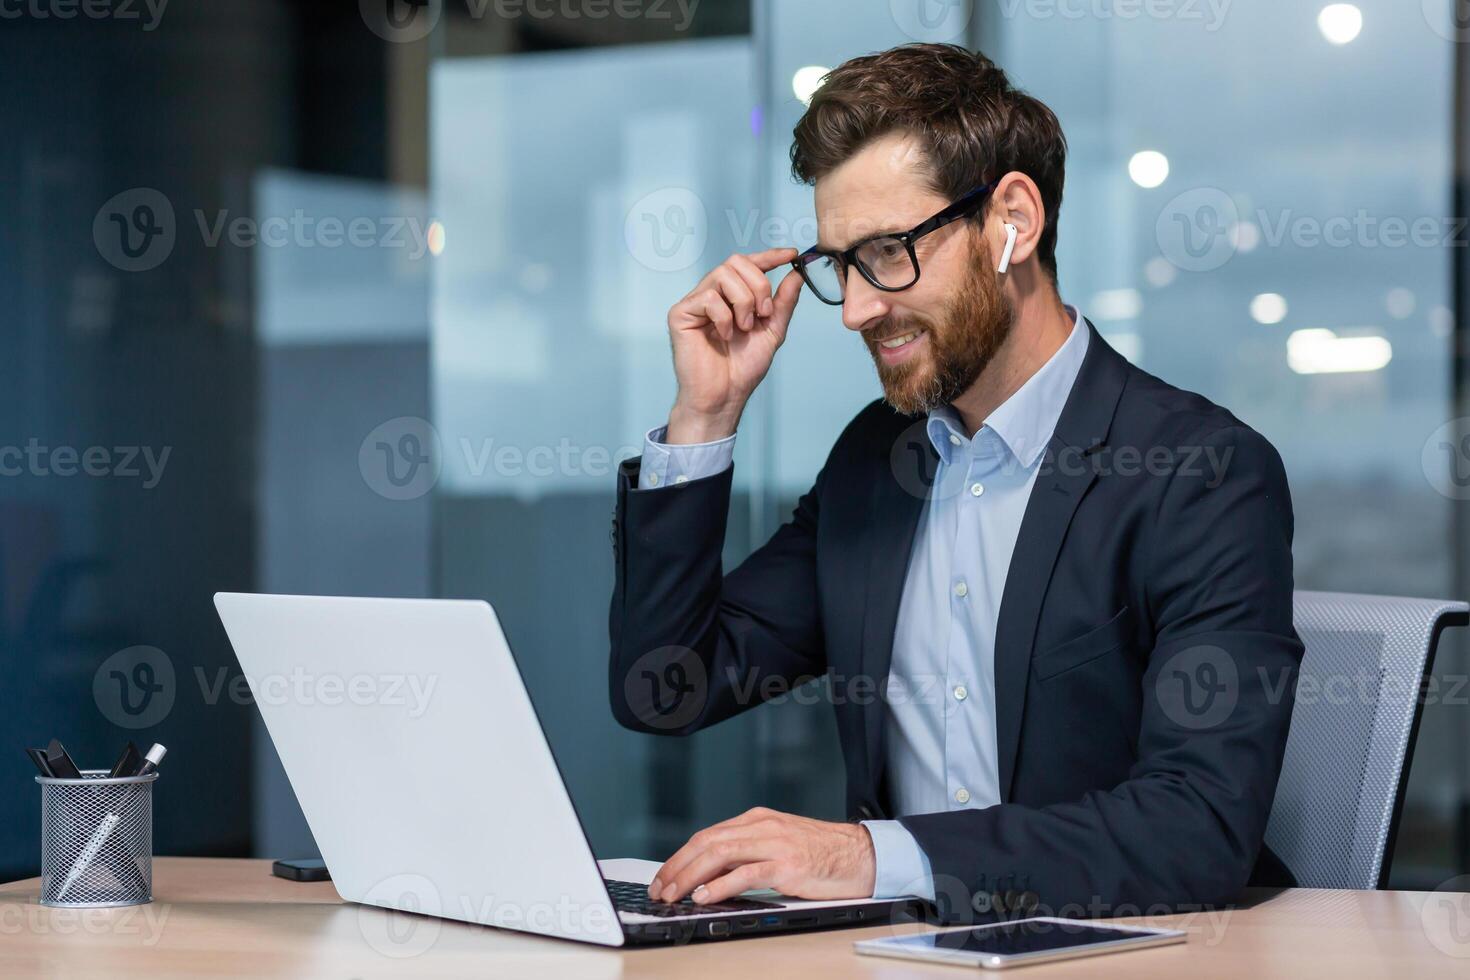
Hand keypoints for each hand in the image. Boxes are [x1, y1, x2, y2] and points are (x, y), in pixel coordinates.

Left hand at [647, 807, 875, 903]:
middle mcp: (763, 827)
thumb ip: (748, 852)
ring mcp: (775, 844)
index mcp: (758, 820)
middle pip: (707, 842)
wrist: (861, 855)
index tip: (664, 876)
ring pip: (720, 854)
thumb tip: (711, 875)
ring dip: (690, 876)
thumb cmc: (822, 853)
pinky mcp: (788, 866)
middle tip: (660, 888)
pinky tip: (704, 896)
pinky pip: (746, 874)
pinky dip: (720, 886)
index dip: (680, 856)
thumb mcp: (779, 844)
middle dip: (677, 866)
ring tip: (674, 894)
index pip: (708, 835)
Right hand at [664, 248, 802, 443]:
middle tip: (763, 313)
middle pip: (735, 262)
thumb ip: (783, 303)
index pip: (748, 264)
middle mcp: (712, 294)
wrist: (724, 395)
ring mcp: (695, 302)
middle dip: (758, 284)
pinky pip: (708, 297)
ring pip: (722, 274)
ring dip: (743, 301)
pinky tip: (724, 336)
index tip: (791, 255)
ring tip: (744, 328)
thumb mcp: (772, 331)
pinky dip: (724, 317)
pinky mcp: (680, 313)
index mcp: (732, 296)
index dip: (769, 256)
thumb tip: (797, 274)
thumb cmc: (742, 368)